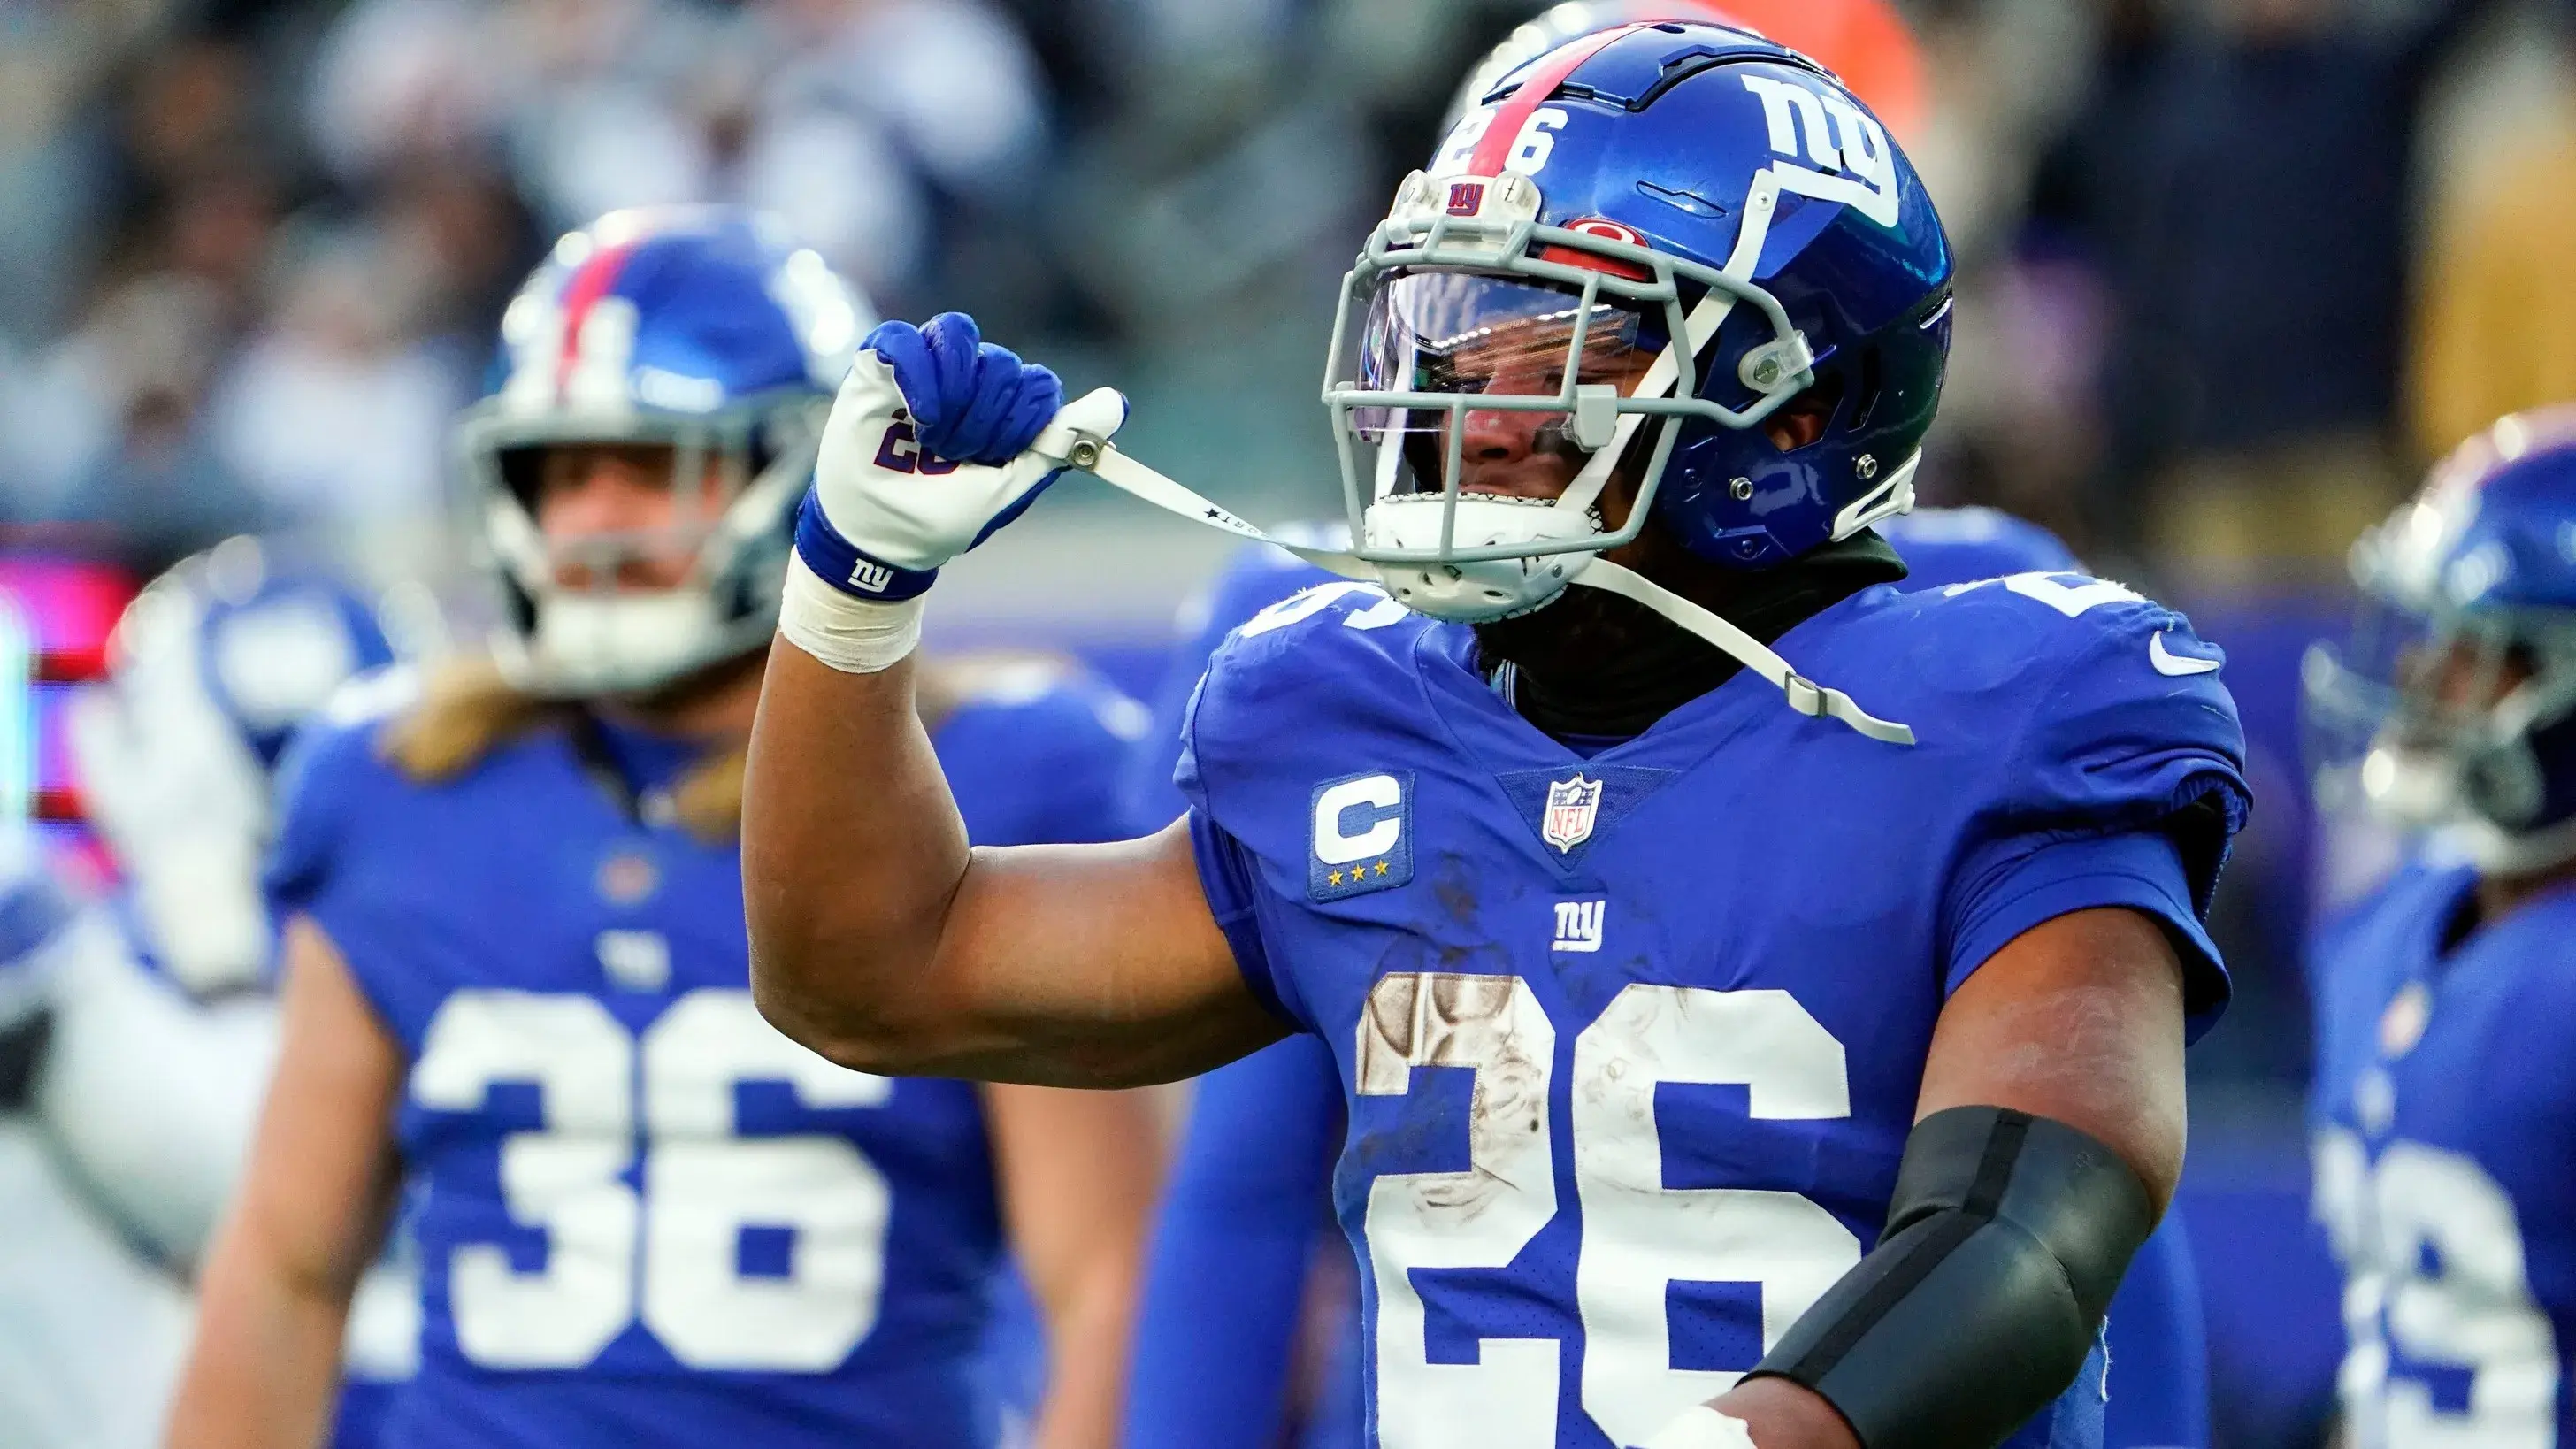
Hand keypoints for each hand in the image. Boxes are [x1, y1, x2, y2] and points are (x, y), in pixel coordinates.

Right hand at [799, 312, 1125, 600]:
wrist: (875, 536)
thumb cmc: (939, 515)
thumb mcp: (1010, 487)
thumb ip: (1060, 442)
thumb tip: (1120, 404)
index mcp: (1005, 407)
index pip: (1037, 385)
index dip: (1021, 424)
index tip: (997, 460)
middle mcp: (970, 378)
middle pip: (1003, 365)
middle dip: (983, 422)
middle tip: (953, 457)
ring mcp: (928, 365)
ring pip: (960, 337)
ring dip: (952, 396)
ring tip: (930, 437)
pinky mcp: (883, 359)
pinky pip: (907, 338)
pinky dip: (918, 374)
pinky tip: (917, 413)